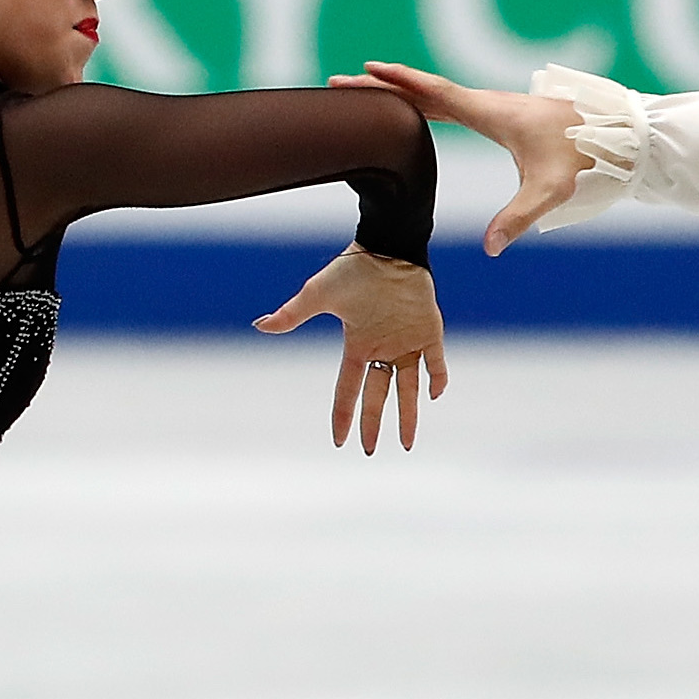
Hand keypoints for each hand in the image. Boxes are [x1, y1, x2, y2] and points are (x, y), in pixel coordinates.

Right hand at [253, 246, 447, 453]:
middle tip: (371, 451)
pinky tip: (435, 395)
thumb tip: (260, 326)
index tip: (340, 441)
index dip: (343, 414)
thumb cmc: (352, 270)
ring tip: (407, 443)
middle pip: (377, 395)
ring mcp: (406, 341)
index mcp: (357, 344)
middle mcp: (382, 348)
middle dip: (374, 423)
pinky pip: (436, 361)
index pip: (348, 387)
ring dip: (408, 414)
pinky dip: (437, 378)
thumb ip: (293, 314)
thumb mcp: (318, 295)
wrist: (386, 247)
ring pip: (409, 387)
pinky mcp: (428, 330)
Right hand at [340, 61, 583, 253]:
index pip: (433, 94)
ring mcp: (492, 108)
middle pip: (422, 91)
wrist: (615, 135)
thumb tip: (490, 247)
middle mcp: (486, 104)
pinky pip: (450, 105)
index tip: (364, 72)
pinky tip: (413, 110)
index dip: (397, 84)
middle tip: (341, 83)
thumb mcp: (550, 192)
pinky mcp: (501, 117)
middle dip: (381, 87)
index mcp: (489, 113)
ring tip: (364, 93)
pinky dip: (422, 102)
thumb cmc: (583, 158)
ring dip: (398, 92)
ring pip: (434, 95)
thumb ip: (518, 217)